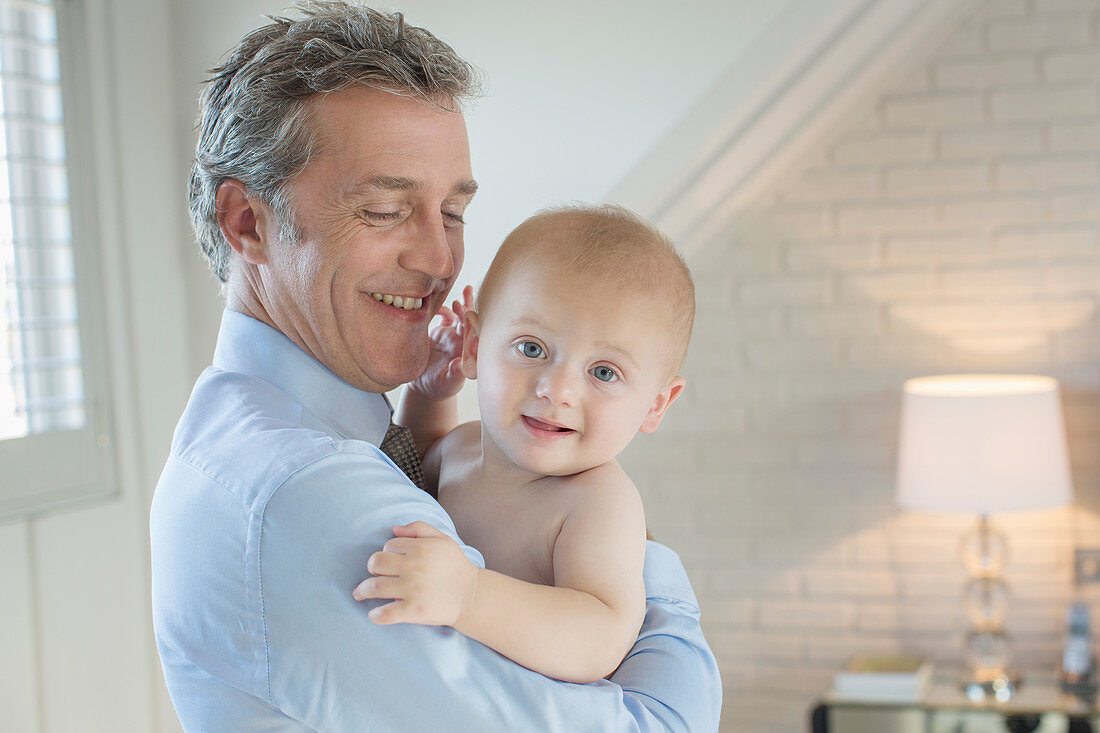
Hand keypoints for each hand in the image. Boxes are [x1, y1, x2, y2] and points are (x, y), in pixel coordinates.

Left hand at [352, 521, 478, 626]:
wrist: (471, 596)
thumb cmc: (455, 565)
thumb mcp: (443, 539)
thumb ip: (419, 528)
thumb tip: (394, 529)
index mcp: (420, 548)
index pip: (389, 546)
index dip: (387, 552)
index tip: (390, 562)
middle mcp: (414, 567)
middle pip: (376, 563)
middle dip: (371, 568)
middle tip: (372, 575)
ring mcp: (412, 590)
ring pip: (375, 587)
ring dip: (362, 591)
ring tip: (359, 594)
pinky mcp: (414, 611)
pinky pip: (385, 613)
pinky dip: (375, 615)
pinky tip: (374, 614)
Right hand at [407, 285, 473, 400]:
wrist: (427, 385)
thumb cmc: (441, 386)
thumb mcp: (448, 381)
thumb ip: (455, 373)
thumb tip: (460, 364)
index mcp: (469, 350)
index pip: (475, 333)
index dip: (474, 323)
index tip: (472, 315)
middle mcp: (463, 340)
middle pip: (470, 320)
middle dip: (470, 307)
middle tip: (468, 293)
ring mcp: (453, 334)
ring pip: (459, 315)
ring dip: (460, 305)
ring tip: (459, 297)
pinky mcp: (441, 330)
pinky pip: (445, 316)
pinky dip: (443, 309)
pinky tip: (438, 308)